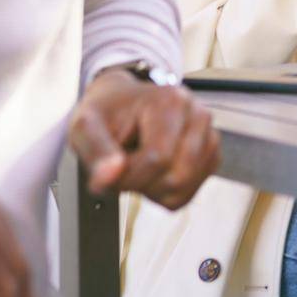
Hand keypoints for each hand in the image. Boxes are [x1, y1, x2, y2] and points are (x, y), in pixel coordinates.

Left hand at [68, 69, 219, 209]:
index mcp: (171, 102)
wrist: (121, 103)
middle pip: (176, 177)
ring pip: (184, 188)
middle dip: (141, 185)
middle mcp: (198, 116)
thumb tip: (109, 177)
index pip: (158, 158)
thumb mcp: (86, 126)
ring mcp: (208, 136)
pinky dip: (164, 194)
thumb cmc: (106, 113)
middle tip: (122, 170)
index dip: (129, 178)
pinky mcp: (210, 155)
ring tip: (137, 168)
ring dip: (152, 190)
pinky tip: (151, 175)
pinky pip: (189, 193)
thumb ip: (95, 151)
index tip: (107, 176)